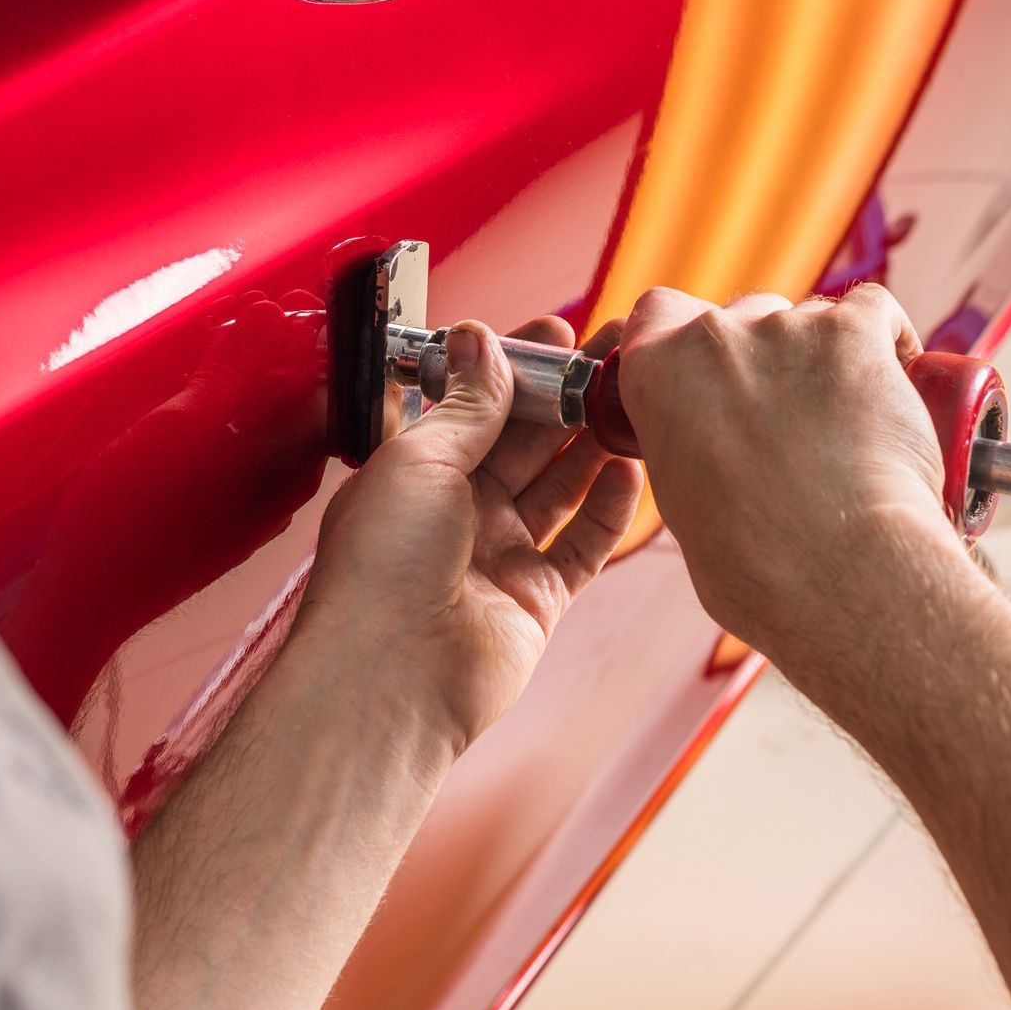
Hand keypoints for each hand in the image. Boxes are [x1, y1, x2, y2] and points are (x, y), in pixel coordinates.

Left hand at [305, 317, 643, 755]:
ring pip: (558, 488)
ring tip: (630, 402)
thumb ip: (468, 404)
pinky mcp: (536, 599)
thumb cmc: (380, 568)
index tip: (557, 333)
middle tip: (611, 358)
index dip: (516, 368)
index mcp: (415, 473)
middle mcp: (456, 512)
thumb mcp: (420, 459)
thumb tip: (482, 340)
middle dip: (565, 398)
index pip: (474, 406)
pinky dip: (609, 509)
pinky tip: (628, 470)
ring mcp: (498, 555)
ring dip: (592, 445)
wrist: (390, 676)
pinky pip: (581, 545)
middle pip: (523, 442)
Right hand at [616, 285, 953, 661]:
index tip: (710, 372)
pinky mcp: (855, 334)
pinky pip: (874, 312)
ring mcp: (785, 329)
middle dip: (766, 358)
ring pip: (809, 319)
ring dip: (826, 359)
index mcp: (655, 375)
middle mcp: (713, 337)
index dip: (685, 337)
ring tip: (853, 428)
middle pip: (742, 316)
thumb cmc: (758, 565)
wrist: (836, 572)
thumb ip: (687, 450)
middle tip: (794, 420)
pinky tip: (900, 383)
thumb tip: (715, 454)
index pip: (656, 315)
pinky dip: (888, 342)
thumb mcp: (682, 504)